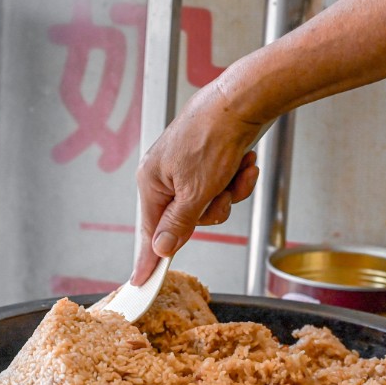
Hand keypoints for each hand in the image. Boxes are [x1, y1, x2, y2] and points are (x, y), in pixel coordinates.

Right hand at [131, 82, 262, 284]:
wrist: (242, 101)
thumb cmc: (213, 137)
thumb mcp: (195, 192)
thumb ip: (178, 224)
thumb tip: (160, 248)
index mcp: (152, 182)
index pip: (150, 231)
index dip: (148, 258)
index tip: (140, 283)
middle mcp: (166, 176)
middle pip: (187, 220)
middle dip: (212, 209)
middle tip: (220, 193)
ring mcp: (189, 168)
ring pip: (211, 204)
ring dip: (230, 193)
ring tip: (237, 171)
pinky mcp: (211, 162)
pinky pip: (224, 187)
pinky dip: (238, 179)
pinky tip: (245, 164)